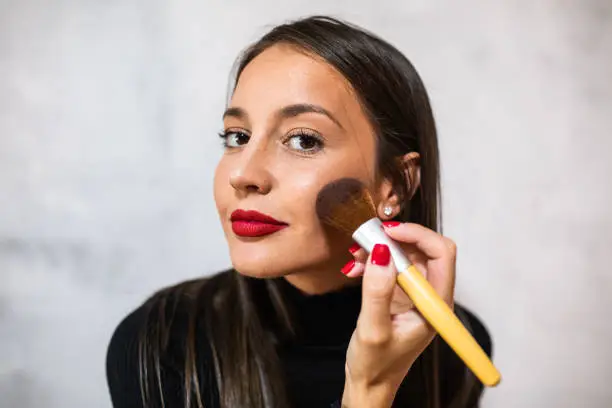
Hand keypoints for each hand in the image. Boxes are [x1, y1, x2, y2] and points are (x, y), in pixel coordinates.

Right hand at [341, 222, 456, 406]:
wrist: (369, 383)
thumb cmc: (375, 365)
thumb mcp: (373, 330)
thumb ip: (377, 292)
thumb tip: (381, 252)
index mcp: (436, 305)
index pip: (442, 254)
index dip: (418, 235)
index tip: (389, 231)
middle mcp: (430, 296)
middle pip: (424, 249)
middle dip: (394, 240)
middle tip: (366, 240)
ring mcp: (415, 294)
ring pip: (404, 255)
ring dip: (380, 250)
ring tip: (356, 258)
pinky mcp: (399, 294)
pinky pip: (390, 266)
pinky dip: (373, 261)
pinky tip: (355, 269)